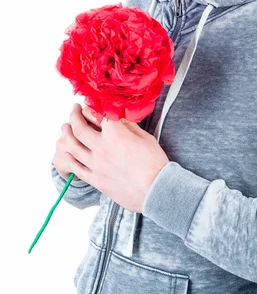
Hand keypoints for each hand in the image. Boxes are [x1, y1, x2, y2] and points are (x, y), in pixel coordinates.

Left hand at [55, 103, 169, 212]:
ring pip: (73, 147)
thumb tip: (118, 117)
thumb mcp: (145, 137)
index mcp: (116, 135)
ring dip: (67, 134)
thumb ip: (128, 126)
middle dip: (74, 116)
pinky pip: (75, 167)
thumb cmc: (154, 163)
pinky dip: (69, 156)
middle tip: (74, 110)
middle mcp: (102, 148)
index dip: (92, 106)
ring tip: (65, 127)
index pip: (97, 114)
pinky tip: (67, 151)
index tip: (90, 103)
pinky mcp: (95, 179)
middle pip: (79, 128)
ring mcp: (96, 165)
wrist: (155, 191)